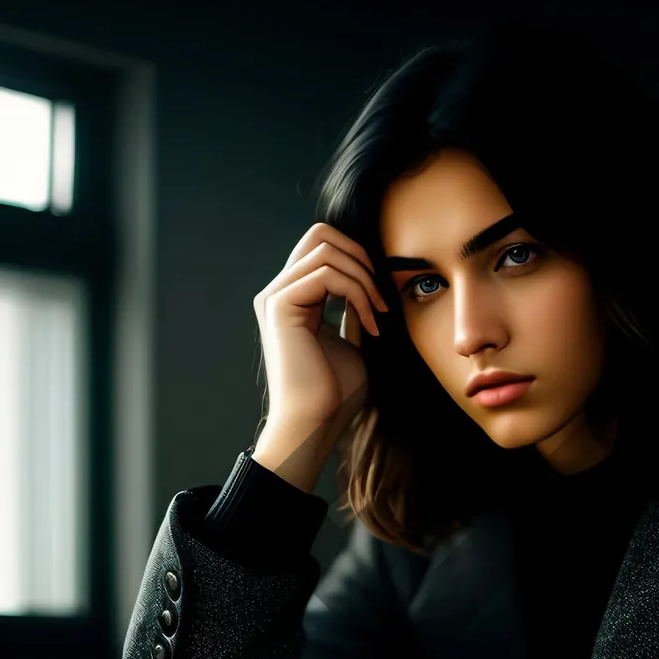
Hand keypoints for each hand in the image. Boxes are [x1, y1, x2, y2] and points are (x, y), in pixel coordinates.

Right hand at [252, 222, 388, 441]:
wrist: (316, 423)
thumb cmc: (336, 394)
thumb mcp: (352, 341)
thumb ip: (353, 309)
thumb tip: (369, 282)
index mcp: (295, 297)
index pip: (324, 246)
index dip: (359, 260)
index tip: (381, 298)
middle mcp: (280, 291)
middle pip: (320, 234)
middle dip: (361, 258)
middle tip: (381, 298)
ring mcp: (276, 296)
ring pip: (326, 250)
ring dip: (364, 279)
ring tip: (378, 314)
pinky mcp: (280, 305)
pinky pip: (326, 273)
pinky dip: (356, 293)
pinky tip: (370, 323)